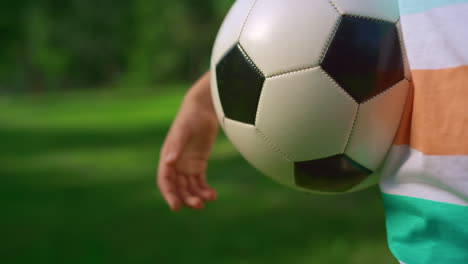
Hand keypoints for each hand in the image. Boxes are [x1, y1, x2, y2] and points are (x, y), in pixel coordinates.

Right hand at [157, 72, 218, 210]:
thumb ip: (176, 146)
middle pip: (179, 187)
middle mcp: (175, 164)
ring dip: (197, 196)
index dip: (169, 195)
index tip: (176, 206)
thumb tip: (168, 162)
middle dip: (187, 198)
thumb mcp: (183, 131)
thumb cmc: (190, 117)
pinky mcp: (199, 164)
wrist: (203, 108)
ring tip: (209, 199)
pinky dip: (204, 190)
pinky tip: (212, 195)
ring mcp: (187, 165)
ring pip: (190, 187)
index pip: (165, 181)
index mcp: (167, 157)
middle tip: (199, 205)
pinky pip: (200, 182)